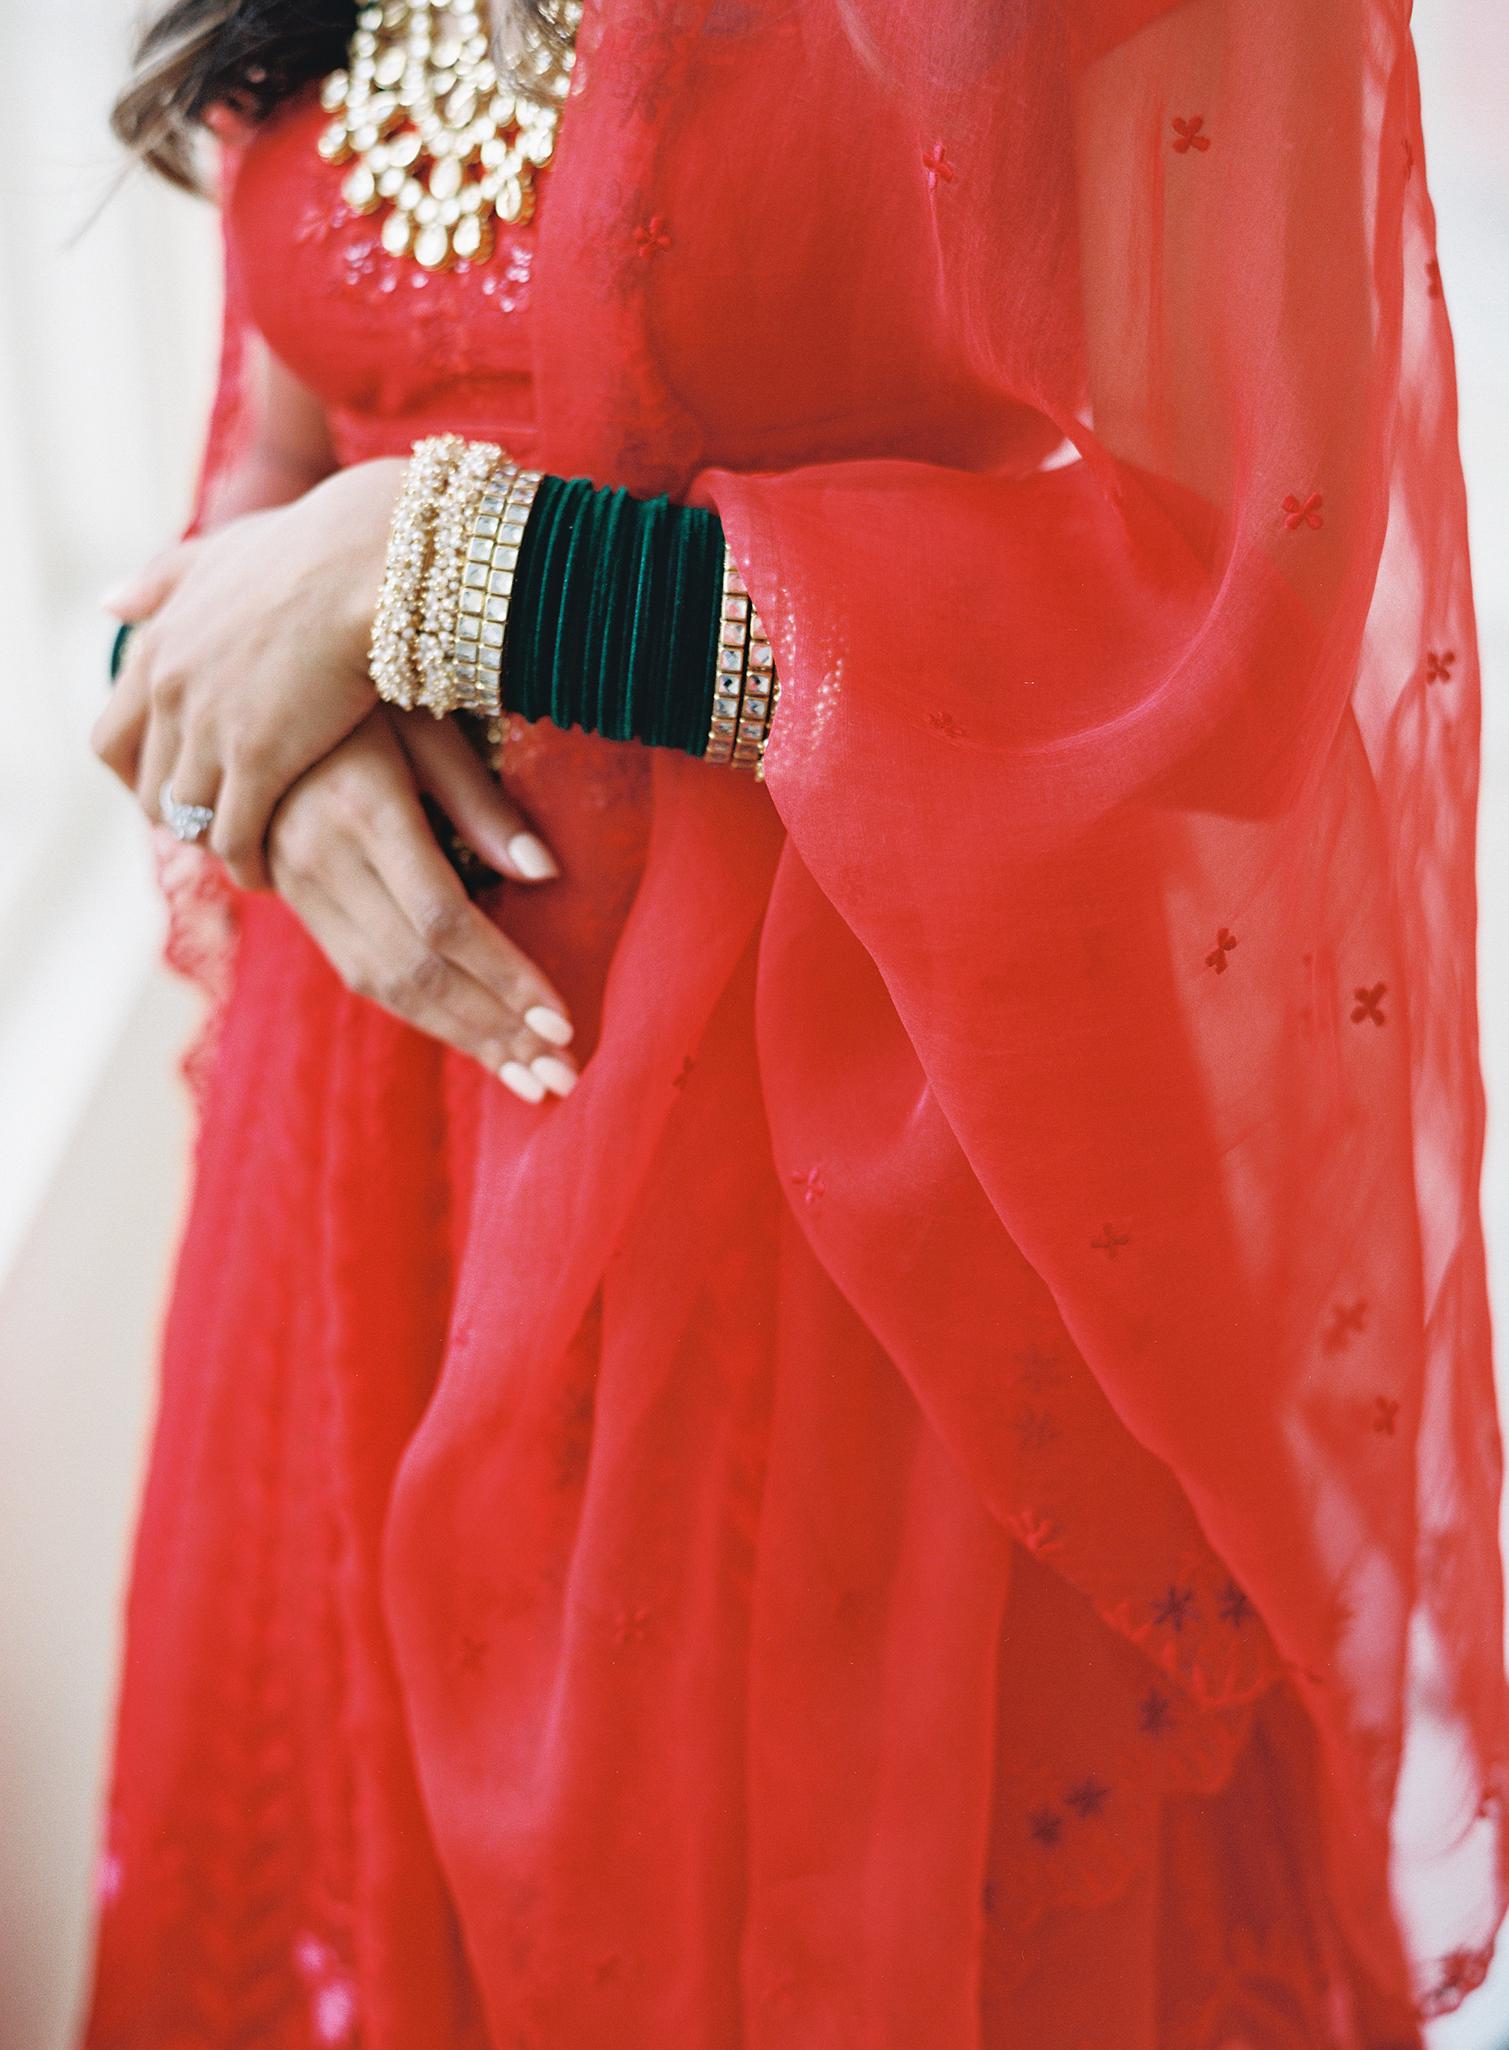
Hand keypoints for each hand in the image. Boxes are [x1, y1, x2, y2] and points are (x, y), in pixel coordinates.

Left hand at [91, 458, 407, 889]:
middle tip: (214, 832)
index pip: (115, 738)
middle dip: (179, 817)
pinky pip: (235, 836)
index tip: (171, 789)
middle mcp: (170, 690)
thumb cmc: (313, 548)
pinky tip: (269, 872)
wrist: (366, 559)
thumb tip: (111, 605)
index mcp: (159, 645)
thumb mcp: (219, 554)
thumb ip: (165, 581)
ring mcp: (210, 728)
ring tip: (245, 858)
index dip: (140, 776)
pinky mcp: (259, 759)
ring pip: (189, 817)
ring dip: (213, 844)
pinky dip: (246, 862)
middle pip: (150, 787)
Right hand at [266, 706, 578, 1102]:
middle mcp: (321, 857)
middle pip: (416, 971)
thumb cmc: (359, 689)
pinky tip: (475, 1040)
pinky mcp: (293, 899)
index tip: (563, 1022)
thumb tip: (548, 875)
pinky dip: (421, 1014)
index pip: (443, 922)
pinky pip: (360, 973)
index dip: (505, 978)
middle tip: (560, 1080)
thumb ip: (482, 802)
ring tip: (528, 1082)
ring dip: (463, 1039)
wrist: (241, 685)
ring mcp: (298, 884)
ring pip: (385, 986)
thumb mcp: (425, 722)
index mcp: (362, 809)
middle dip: (494, 1032)